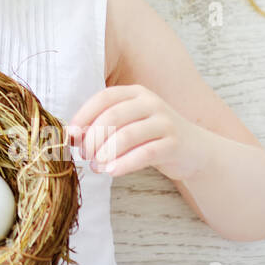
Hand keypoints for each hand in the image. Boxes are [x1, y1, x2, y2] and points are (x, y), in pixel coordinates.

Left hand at [66, 84, 209, 181]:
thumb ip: (102, 127)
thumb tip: (73, 136)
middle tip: (84, 155)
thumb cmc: (150, 137)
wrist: (193, 150)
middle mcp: (150, 102)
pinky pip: (145, 153)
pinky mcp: (174, 143)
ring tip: (96, 166)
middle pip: (112, 116)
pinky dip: (124, 163)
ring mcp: (164, 121)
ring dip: (106, 153)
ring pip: (127, 135)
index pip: (103, 98)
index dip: (83, 115)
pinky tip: (112, 172)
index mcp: (134, 93)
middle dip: (93, 138)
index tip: (71, 135)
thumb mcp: (127, 126)